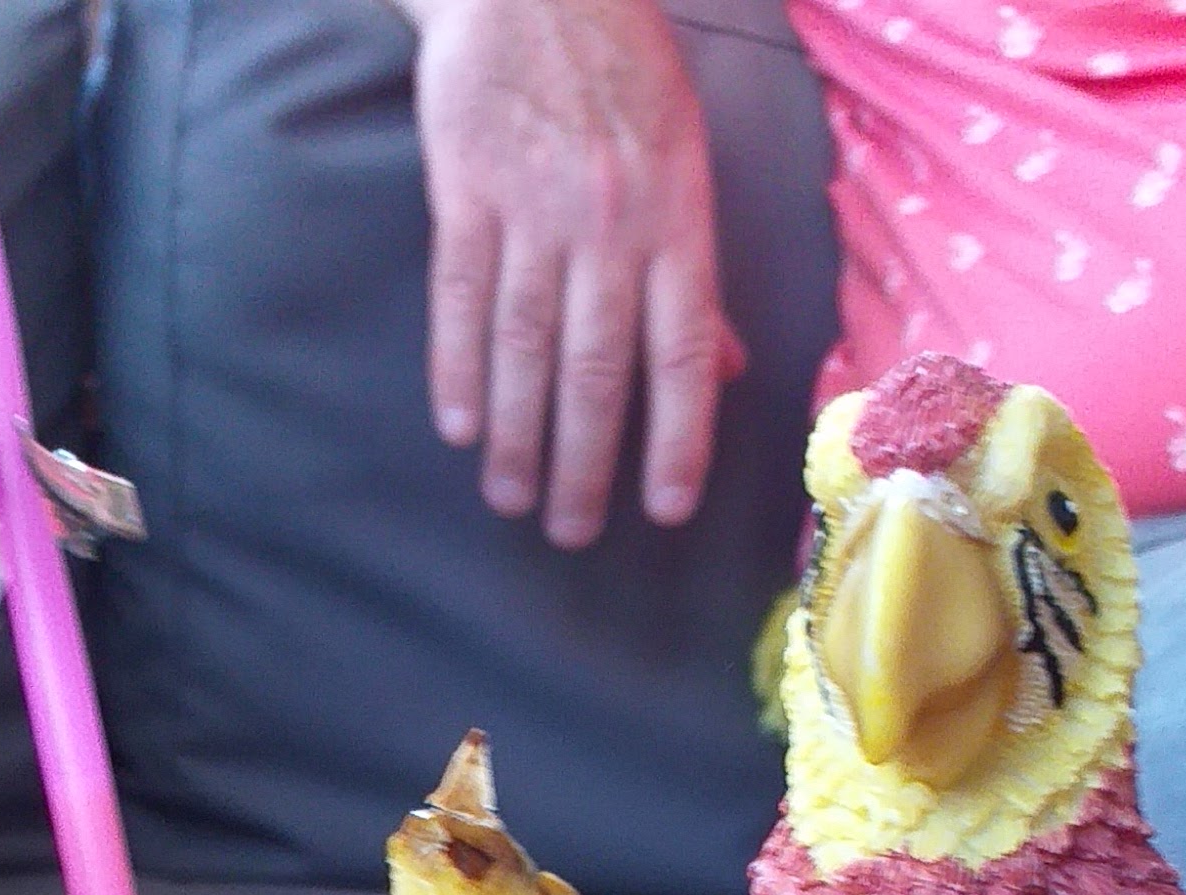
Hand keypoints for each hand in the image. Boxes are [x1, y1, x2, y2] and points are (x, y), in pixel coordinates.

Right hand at [407, 0, 743, 549]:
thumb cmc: (622, 70)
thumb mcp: (685, 156)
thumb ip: (697, 269)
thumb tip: (726, 368)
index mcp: (676, 219)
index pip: (684, 352)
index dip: (677, 438)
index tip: (664, 509)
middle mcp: (610, 223)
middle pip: (598, 369)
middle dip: (584, 464)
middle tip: (570, 532)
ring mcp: (534, 207)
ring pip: (526, 346)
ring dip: (517, 436)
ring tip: (511, 497)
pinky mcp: (466, 187)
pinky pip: (461, 295)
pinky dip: (459, 365)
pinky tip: (460, 425)